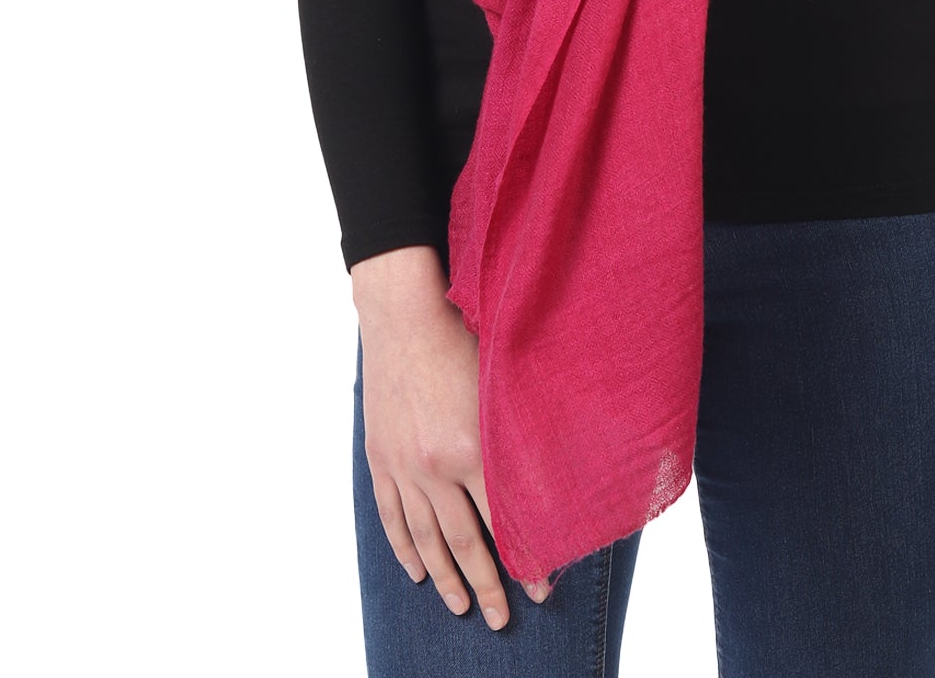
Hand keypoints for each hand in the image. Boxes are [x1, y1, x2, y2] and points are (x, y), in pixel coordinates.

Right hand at [352, 249, 552, 627]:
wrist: (402, 315)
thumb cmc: (461, 338)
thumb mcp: (500, 387)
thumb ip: (520, 435)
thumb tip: (553, 474)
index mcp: (471, 447)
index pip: (505, 521)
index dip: (526, 558)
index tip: (545, 587)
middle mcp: (434, 466)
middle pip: (464, 542)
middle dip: (487, 585)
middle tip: (502, 619)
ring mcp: (403, 466)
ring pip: (426, 539)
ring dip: (446, 578)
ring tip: (461, 606)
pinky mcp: (381, 458)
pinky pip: (392, 516)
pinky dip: (405, 549)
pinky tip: (417, 572)